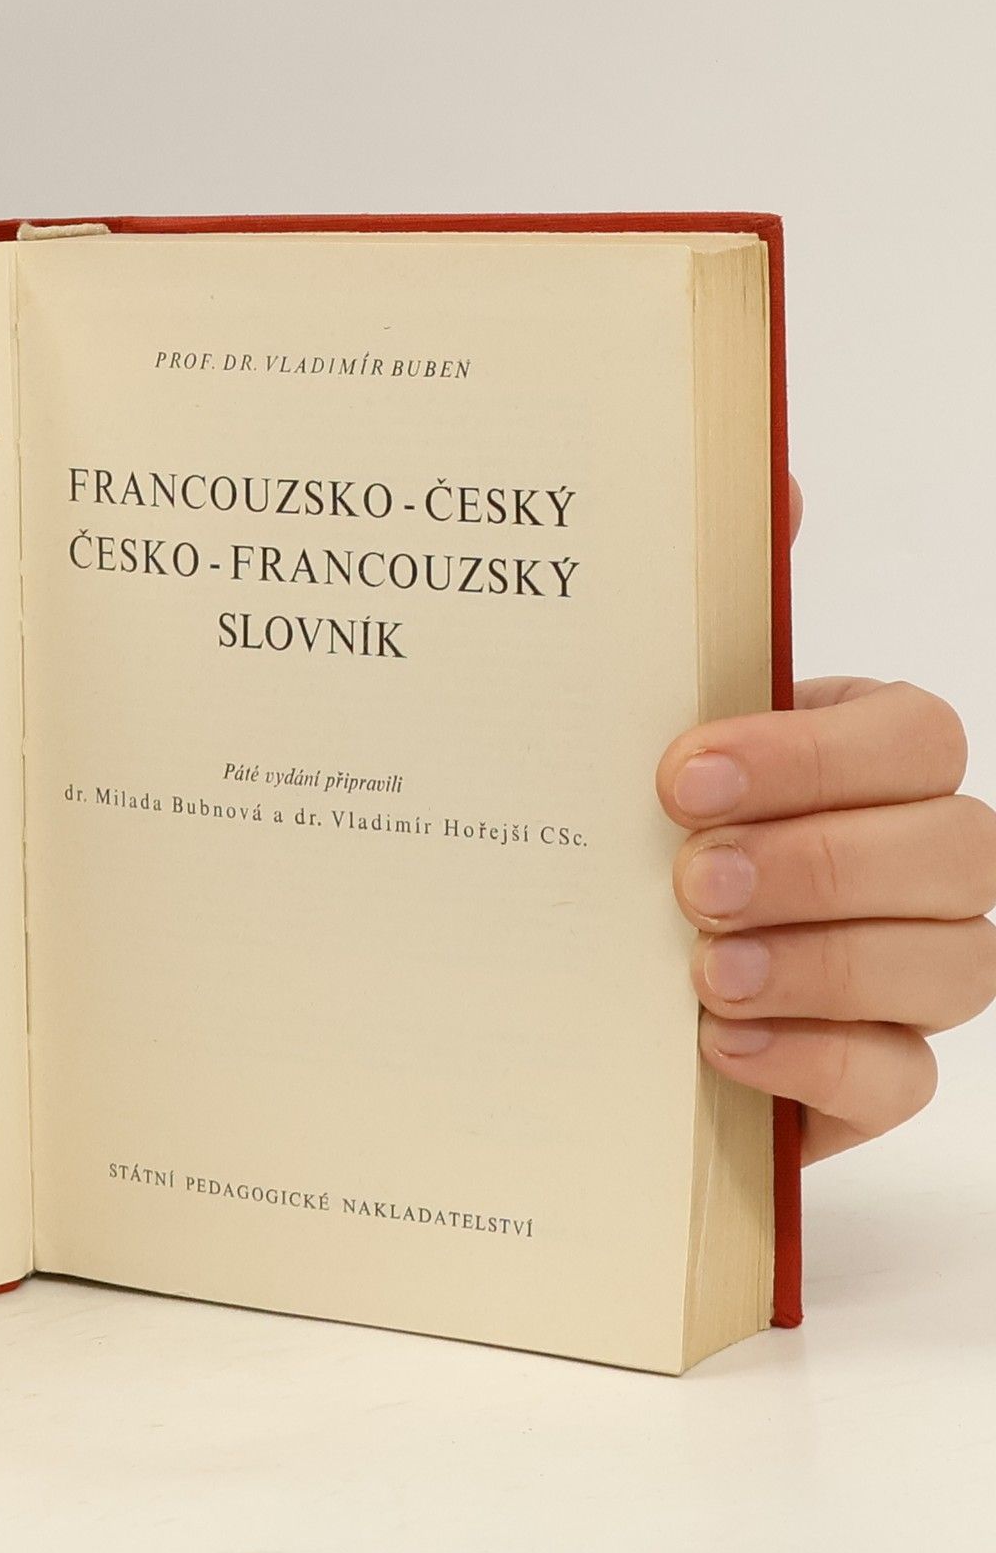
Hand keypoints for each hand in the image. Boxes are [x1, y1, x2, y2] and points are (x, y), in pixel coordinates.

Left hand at [657, 485, 995, 1159]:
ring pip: (948, 967)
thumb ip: (717, 607)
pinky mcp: (876, 1074)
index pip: (915, 739)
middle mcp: (923, 861)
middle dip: (820, 863)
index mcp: (876, 760)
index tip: (680, 776)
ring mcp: (915, 973)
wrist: (600, 968)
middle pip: (952, 852)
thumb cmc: (649, 829)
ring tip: (700, 968)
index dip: (812, 757)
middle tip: (692, 879)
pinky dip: (814, 1059)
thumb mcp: (658, 719)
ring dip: (819, 965)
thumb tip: (770, 476)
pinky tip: (719, 1042)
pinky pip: (899, 1076)